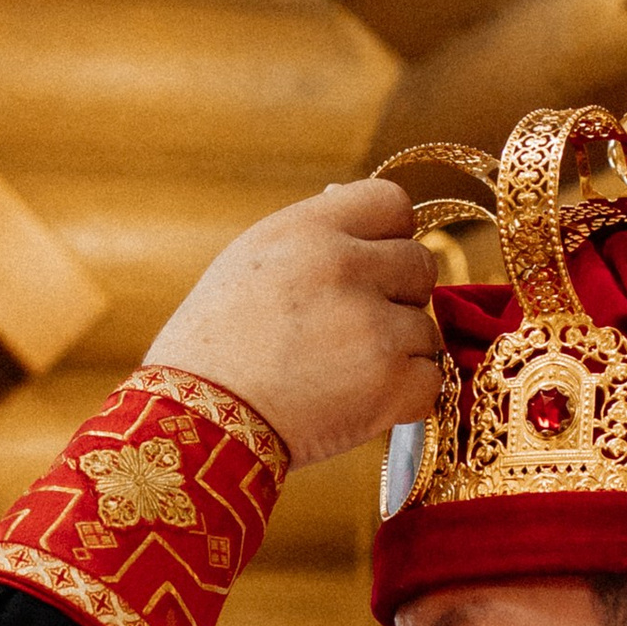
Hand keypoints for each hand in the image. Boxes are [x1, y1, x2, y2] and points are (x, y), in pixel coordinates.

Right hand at [144, 180, 438, 470]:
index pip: (393, 203)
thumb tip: (372, 228)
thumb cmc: (213, 347)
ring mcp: (372, 327)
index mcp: (309, 230)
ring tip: (341, 374)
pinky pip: (430, 380)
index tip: (371, 266)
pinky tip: (360, 403)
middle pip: (420, 264)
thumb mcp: (250, 262)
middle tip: (353, 330)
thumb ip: (315, 239)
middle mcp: (346, 267)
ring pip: (425, 328)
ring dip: (397, 353)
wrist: (196, 422)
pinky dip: (404, 398)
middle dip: (397, 297)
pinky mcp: (390, 384)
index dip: (388, 237)